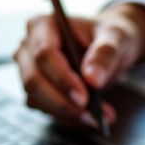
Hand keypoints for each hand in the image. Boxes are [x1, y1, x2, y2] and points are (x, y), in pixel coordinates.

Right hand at [13, 2, 144, 127]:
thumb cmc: (109, 34)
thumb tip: (93, 80)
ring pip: (36, 99)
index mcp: (42, 25)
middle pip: (34, 80)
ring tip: (98, 118)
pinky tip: (91, 118)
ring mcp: (29, 70)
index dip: (62, 78)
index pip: (44, 55)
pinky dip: (68, 118)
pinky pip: (45, 110)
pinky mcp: (36, 91)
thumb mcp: (116, 36)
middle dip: (62, 103)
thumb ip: (105, 53)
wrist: (109, 47)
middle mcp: (28, 47)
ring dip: (67, 114)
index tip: (84, 97)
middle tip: (91, 116)